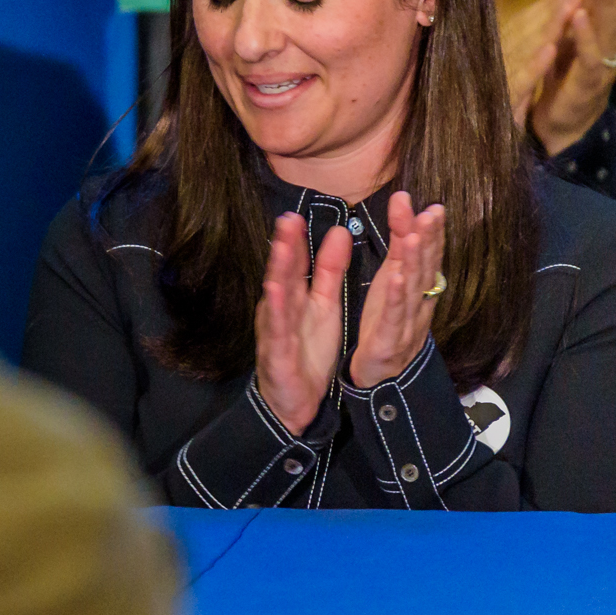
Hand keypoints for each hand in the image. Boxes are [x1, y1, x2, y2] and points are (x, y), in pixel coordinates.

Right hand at [252, 211, 346, 433]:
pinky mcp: (277, 351)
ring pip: (277, 295)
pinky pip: (278, 328)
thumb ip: (329, 270)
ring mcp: (276, 328)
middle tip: (288, 219)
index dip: (297, 238)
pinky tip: (275, 291)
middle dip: (284, 246)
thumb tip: (340, 231)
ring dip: (277, 270)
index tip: (298, 214)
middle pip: (283, 273)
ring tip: (281, 246)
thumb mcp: (324, 305)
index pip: (296, 261)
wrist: (295, 400)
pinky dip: (276, 309)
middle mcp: (280, 307)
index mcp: (294, 295)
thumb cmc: (306, 349)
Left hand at [347, 191, 447, 386]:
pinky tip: (396, 279)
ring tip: (415, 236)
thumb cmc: (386, 323)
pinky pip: (393, 317)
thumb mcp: (391, 281)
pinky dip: (396, 297)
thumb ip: (399, 248)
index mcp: (416, 290)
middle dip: (429, 240)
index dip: (432, 233)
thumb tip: (407, 210)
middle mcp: (418, 304)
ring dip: (416, 263)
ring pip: (413, 290)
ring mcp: (406, 323)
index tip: (433, 207)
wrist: (380, 376)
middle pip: (425, 269)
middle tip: (431, 213)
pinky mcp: (388, 341)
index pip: (427, 257)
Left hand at [512, 0, 615, 155]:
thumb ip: (592, 0)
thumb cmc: (571, 72)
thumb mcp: (581, 29)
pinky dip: (584, 36)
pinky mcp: (588, 85)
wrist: (565, 123)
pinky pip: (589, 58)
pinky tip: (578, 14)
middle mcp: (615, 44)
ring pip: (611, 28)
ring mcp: (605, 65)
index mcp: (611, 28)